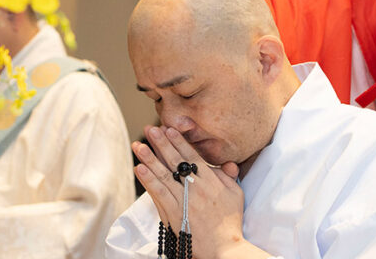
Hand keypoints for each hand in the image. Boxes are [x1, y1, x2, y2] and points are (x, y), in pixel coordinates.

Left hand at [133, 125, 269, 258]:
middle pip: (175, 161)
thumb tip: (228, 163)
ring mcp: (183, 201)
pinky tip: (139, 169)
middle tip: (150, 129)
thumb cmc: (229, 223)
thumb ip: (229, 177)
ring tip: (138, 145)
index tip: (168, 129)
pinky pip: (158, 194)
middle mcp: (196, 188)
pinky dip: (148, 181)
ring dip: (149, 158)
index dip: (179, 142)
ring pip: (163, 175)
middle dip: (161, 143)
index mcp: (211, 181)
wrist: (222, 248)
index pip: (192, 156)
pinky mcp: (172, 214)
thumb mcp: (236, 195)